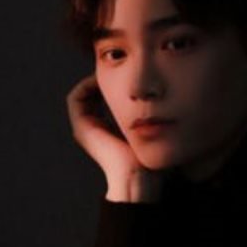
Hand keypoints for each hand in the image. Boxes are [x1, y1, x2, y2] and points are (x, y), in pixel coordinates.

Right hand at [66, 74, 163, 201]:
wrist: (140, 177)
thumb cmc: (152, 158)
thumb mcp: (154, 131)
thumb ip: (156, 117)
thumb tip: (169, 101)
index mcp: (108, 130)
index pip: (106, 98)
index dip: (115, 83)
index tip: (131, 75)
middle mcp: (94, 128)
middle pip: (94, 94)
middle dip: (106, 78)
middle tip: (122, 68)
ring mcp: (85, 128)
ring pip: (84, 93)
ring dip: (98, 80)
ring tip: (114, 72)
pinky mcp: (82, 127)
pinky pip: (76, 98)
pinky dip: (87, 85)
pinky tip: (106, 79)